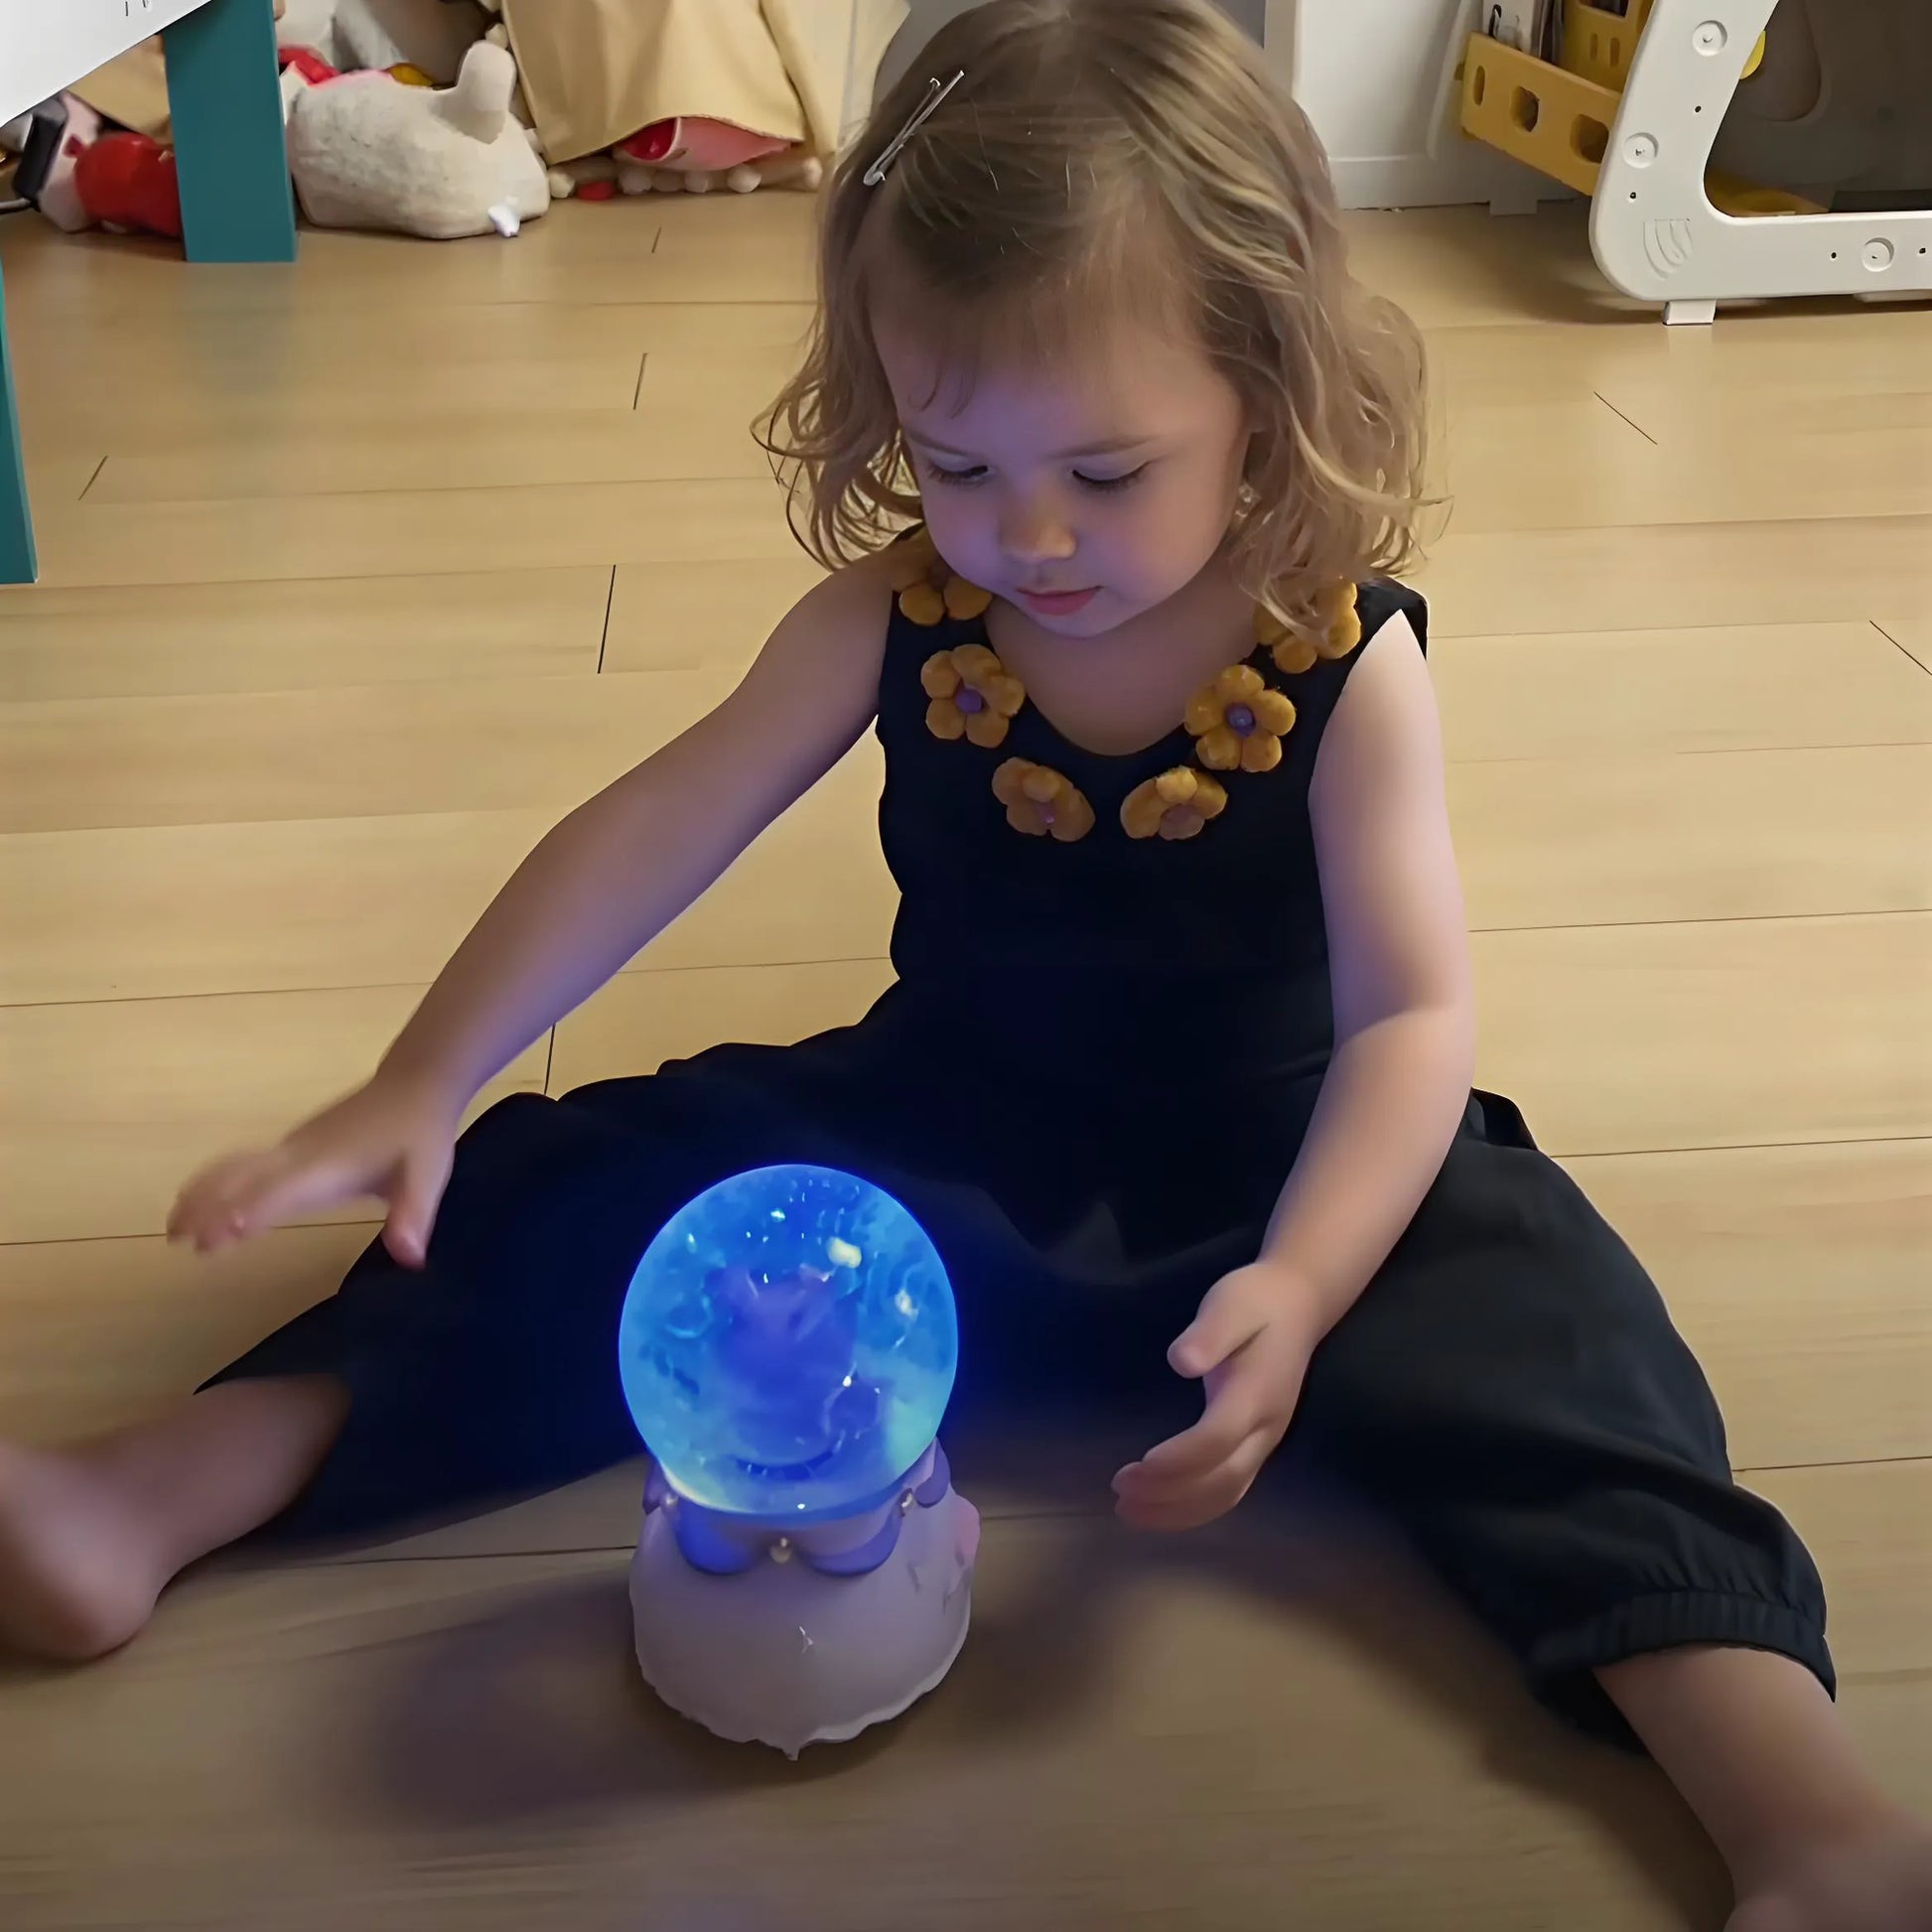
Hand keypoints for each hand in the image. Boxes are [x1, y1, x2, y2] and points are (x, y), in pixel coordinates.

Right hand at [167, 1069, 462, 1268]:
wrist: (415, 1083)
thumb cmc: (420, 1135)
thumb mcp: (428, 1178)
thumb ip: (414, 1216)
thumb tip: (410, 1258)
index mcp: (329, 1168)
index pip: (280, 1192)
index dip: (250, 1213)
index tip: (216, 1237)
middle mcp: (300, 1156)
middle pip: (244, 1179)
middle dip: (210, 1209)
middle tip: (176, 1241)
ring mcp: (293, 1147)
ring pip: (236, 1167)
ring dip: (204, 1193)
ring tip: (173, 1226)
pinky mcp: (293, 1145)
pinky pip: (244, 1162)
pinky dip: (216, 1180)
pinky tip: (203, 1197)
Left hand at [1112, 1263, 1324, 1532]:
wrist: (1300, 1304)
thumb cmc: (1256, 1301)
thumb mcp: (1230, 1303)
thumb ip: (1209, 1333)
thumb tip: (1182, 1362)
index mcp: (1256, 1393)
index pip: (1216, 1440)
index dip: (1178, 1460)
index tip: (1136, 1466)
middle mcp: (1265, 1427)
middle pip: (1221, 1480)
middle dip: (1169, 1494)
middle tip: (1119, 1492)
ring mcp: (1265, 1441)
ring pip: (1227, 1494)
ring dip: (1178, 1511)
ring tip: (1129, 1511)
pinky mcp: (1258, 1445)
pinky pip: (1230, 1490)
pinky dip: (1194, 1508)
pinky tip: (1161, 1508)